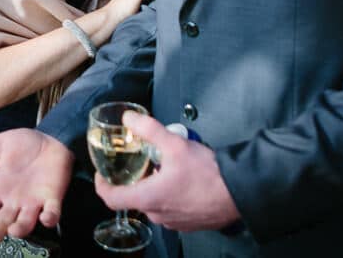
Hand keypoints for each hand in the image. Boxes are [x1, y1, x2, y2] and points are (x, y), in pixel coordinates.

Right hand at [0, 128, 72, 244]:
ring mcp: (34, 202)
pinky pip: (52, 212)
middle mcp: (15, 201)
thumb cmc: (22, 144)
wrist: (49, 139)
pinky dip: (50, 218)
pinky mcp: (52, 198)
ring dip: (21, 228)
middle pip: (4, 220)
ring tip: (13, 230)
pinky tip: (45, 218)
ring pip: (26, 221)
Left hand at [95, 112, 240, 232]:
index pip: (111, 198)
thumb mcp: (174, 143)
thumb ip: (148, 129)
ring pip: (153, 204)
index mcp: (148, 198)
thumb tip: (129, 118)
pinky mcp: (189, 223)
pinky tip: (179, 180)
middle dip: (133, 181)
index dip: (102, 185)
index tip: (102, 173)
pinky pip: (170, 210)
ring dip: (152, 188)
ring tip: (161, 168)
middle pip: (133, 199)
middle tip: (138, 162)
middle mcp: (158, 214)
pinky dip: (168, 196)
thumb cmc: (208, 173)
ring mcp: (174, 222)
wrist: (240, 192)